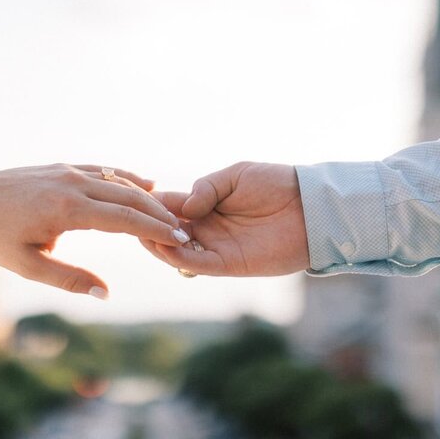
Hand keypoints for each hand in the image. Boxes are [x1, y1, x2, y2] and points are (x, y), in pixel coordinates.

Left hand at [0, 164, 187, 297]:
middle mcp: (73, 183)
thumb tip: (104, 293)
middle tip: (182, 230)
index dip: (154, 230)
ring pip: (118, 181)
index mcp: (67, 209)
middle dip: (158, 214)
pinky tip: (144, 185)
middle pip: (128, 197)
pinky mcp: (64, 166)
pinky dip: (127, 178)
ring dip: (146, 197)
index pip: (123, 219)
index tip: (177, 240)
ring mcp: (69, 170)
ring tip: (169, 214)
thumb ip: (68, 278)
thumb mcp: (27, 266)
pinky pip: (103, 170)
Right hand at [141, 161, 308, 275]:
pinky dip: (180, 258)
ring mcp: (216, 247)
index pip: (170, 205)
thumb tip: (183, 206)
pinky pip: (199, 264)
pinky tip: (166, 247)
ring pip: (178, 250)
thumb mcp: (236, 175)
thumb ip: (206, 187)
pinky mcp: (230, 264)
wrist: (309, 205)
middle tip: (130, 220)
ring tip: (142, 234)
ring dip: (159, 243)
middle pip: (167, 230)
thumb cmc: (276, 184)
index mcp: (205, 204)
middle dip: (148, 226)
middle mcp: (207, 227)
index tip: (130, 198)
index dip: (151, 204)